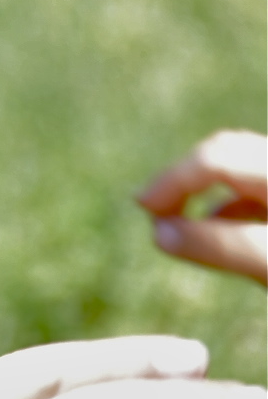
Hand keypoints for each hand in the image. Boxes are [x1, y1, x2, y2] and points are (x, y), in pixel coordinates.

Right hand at [136, 129, 266, 284]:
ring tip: (180, 223)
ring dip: (204, 192)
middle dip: (184, 179)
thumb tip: (159, 233)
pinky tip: (221, 231)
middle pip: (225, 152)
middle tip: (155, 213)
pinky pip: (257, 189)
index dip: (173, 180)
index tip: (143, 210)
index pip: (215, 157)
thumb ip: (217, 246)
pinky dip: (229, 205)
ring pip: (241, 170)